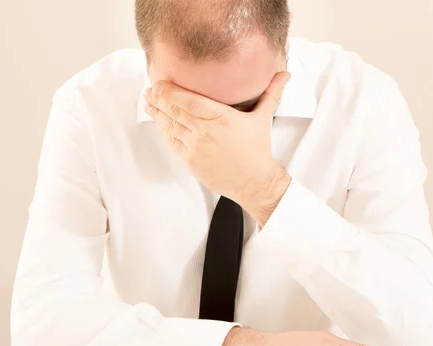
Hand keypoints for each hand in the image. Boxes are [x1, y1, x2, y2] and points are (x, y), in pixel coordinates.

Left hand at [144, 73, 291, 225]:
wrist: (255, 182)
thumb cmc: (257, 151)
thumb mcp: (263, 118)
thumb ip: (271, 93)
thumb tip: (283, 74)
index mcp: (221, 116)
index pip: (188, 99)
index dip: (169, 91)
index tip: (160, 83)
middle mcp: (205, 130)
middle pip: (174, 110)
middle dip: (158, 99)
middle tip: (149, 90)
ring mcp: (196, 147)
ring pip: (170, 126)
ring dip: (157, 114)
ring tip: (149, 103)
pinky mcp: (191, 161)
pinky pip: (172, 142)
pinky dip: (164, 130)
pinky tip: (159, 122)